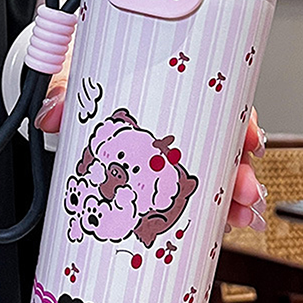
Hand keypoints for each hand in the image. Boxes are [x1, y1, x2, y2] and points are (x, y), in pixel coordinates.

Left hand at [35, 90, 267, 231]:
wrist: (71, 90)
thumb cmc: (86, 77)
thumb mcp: (75, 77)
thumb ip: (62, 93)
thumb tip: (53, 115)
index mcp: (168, 90)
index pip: (217, 102)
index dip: (240, 122)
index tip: (249, 139)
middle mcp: (177, 121)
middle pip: (224, 145)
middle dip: (241, 172)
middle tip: (244, 192)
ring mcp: (169, 151)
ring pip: (215, 172)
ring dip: (230, 197)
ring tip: (237, 217)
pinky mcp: (156, 175)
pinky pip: (190, 192)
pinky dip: (208, 210)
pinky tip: (218, 225)